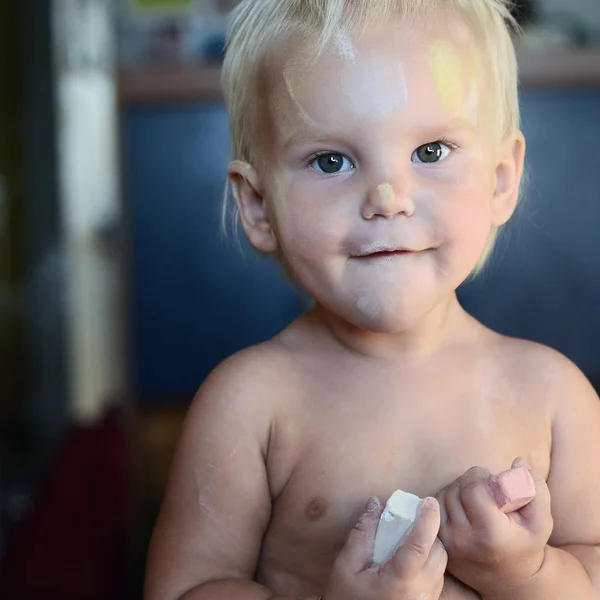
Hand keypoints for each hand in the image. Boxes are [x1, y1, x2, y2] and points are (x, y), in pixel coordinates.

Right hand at [323, 496, 446, 599]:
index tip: (428, 501)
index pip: (421, 544)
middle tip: (414, 521)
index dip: (427, 519)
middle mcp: (419, 593)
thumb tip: (376, 503)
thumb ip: (363, 533)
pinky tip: (412, 562)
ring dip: (432, 549)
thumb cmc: (346, 598)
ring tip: (411, 541)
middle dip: (430, 533)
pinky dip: (430, 565)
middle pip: (439, 554)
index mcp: (399, 581)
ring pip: (442, 567)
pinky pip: (438, 580)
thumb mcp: (347, 565)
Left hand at [436, 459, 552, 596]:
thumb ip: (536, 488)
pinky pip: (434, 508)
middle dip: (469, 481)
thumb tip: (518, 461)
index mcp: (490, 533)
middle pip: (456, 489)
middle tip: (483, 486)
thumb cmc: (525, 543)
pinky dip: (446, 500)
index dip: (480, 474)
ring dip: (456, 489)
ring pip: (442, 496)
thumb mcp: (541, 520)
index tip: (490, 477)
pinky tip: (462, 505)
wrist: (509, 579)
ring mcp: (447, 543)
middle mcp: (464, 539)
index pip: (472, 487)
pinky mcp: (438, 543)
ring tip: (474, 495)